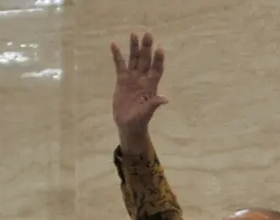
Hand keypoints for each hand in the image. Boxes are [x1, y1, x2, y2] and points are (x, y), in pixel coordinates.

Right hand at [110, 32, 168, 148]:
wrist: (128, 125)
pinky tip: (114, 45)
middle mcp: (143, 79)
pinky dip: (117, 56)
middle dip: (147, 48)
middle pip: (146, 60)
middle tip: (148, 34)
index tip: (160, 49)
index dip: (158, 60)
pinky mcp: (122, 80)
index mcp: (151, 86)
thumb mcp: (146, 113)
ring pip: (134, 59)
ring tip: (134, 34)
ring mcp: (132, 78)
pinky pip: (119, 65)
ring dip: (134, 47)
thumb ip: (154, 104)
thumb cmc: (140, 120)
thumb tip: (165, 99)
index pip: (157, 70)